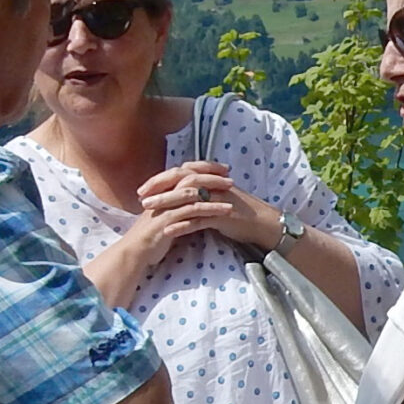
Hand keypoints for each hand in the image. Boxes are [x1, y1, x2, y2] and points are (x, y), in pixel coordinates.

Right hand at [86, 177, 232, 307]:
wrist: (134, 253)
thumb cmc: (151, 237)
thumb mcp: (164, 217)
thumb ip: (176, 207)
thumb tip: (193, 202)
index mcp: (163, 191)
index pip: (185, 171)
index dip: (204, 168)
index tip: (222, 168)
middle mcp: (164, 195)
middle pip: (190, 176)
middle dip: (212, 174)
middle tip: (230, 175)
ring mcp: (165, 206)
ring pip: (194, 192)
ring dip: (215, 191)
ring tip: (232, 190)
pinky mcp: (169, 220)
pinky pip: (193, 211)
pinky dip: (211, 209)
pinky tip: (226, 211)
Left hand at [138, 161, 278, 251]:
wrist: (262, 222)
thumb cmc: (237, 211)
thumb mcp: (217, 196)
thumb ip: (201, 191)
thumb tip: (180, 190)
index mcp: (210, 178)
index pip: (180, 172)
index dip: (161, 179)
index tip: (143, 188)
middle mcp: (212, 184)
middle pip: (181, 179)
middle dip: (159, 186)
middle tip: (141, 196)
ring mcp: (217, 199)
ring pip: (187, 197)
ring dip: (166, 203)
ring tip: (149, 210)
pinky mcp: (222, 215)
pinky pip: (199, 219)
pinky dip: (183, 225)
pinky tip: (169, 231)